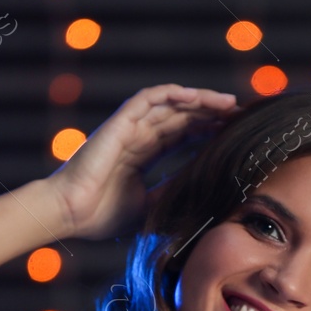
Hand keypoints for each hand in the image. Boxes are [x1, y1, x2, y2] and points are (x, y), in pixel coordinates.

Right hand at [44, 83, 240, 240]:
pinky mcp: (119, 123)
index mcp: (142, 154)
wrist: (70, 214)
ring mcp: (128, 127)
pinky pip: (148, 99)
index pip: (181, 135)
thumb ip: (172, 194)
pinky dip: (172, 94)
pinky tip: (196, 97)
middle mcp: (137, 136)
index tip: (233, 135)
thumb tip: (204, 195)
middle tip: (240, 115)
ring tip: (228, 103)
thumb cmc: (101, 215)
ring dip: (200, 101)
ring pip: (170, 104)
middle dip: (211, 114)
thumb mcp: (150, 207)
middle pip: (181, 117)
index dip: (207, 131)